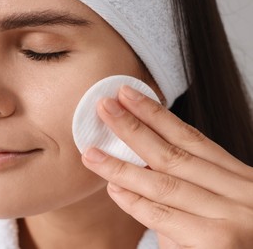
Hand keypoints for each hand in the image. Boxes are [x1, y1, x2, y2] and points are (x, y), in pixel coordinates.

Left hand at [82, 85, 252, 247]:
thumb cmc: (232, 239)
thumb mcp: (217, 204)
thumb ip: (185, 186)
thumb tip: (138, 166)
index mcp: (237, 176)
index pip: (190, 137)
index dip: (155, 114)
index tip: (126, 95)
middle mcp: (239, 190)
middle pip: (173, 153)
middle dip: (133, 127)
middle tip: (104, 107)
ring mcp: (231, 215)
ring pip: (163, 182)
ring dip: (121, 166)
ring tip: (92, 153)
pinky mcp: (218, 242)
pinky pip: (162, 215)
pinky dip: (134, 201)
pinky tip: (112, 187)